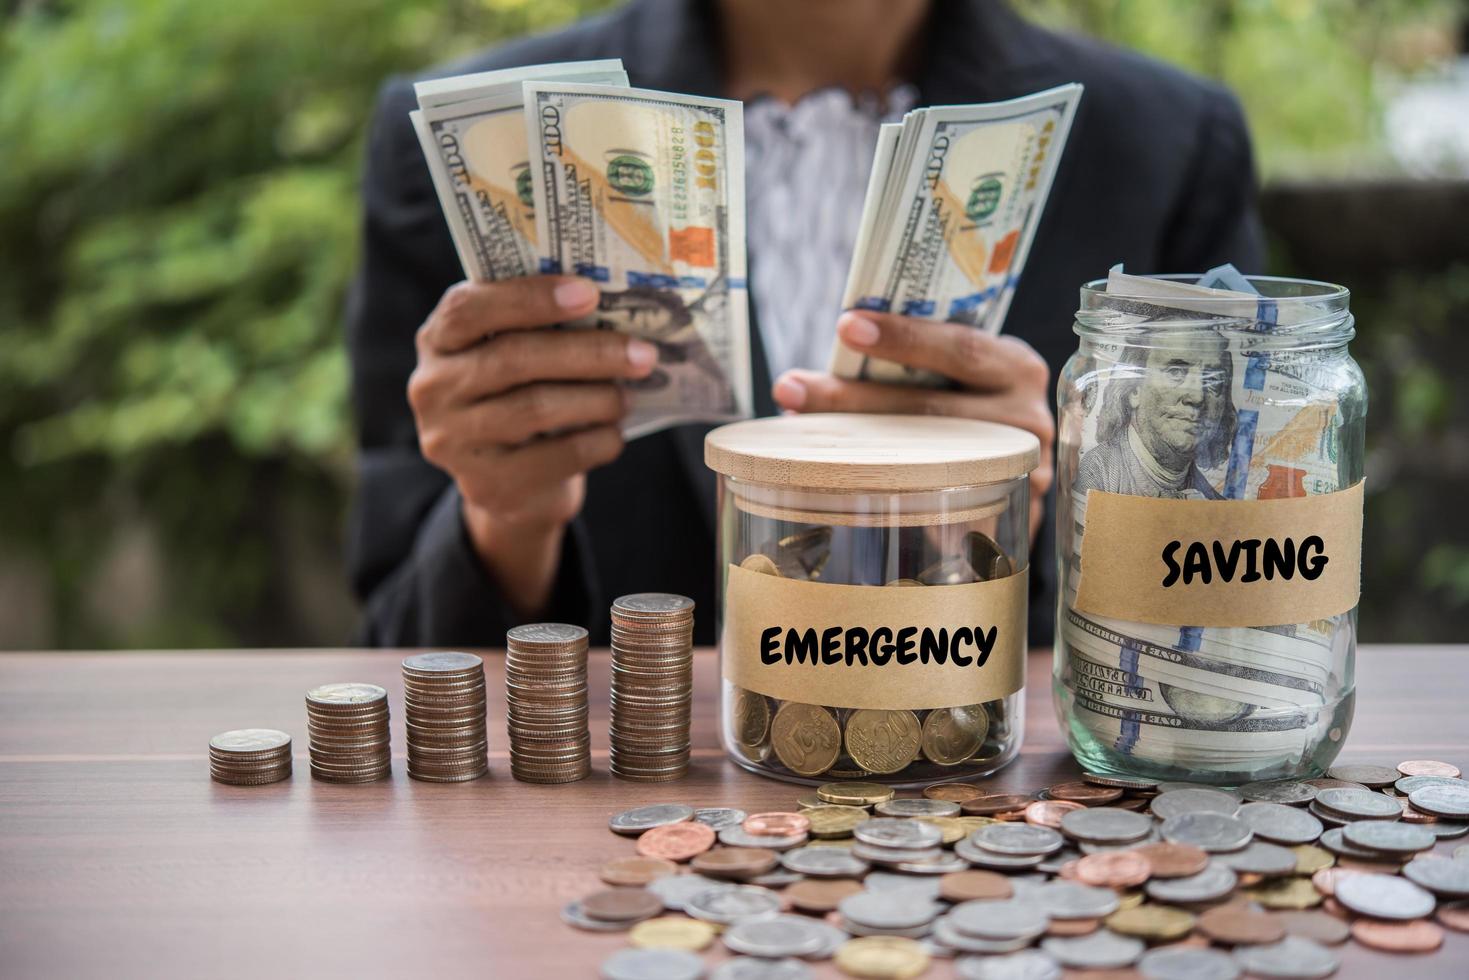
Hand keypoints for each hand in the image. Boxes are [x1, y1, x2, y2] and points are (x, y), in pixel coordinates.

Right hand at [407, 276, 657, 612]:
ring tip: (628, 396)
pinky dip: (597, 441)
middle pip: (514, 358)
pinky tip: (614, 434)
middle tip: (642, 353)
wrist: (510, 484)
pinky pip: (555, 457)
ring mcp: (453, 441)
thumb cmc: (520, 397)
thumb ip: (540, 328)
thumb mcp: (514, 356)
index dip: (529, 297)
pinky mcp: (487, 484)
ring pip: (536, 408)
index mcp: (438, 340)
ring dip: (597, 398)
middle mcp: (433, 389)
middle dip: (588, 351)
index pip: (469, 308)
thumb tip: (613, 305)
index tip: (589, 293)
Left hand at [773, 310, 1054, 533]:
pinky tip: (842, 497)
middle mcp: (1024, 417)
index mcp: (1013, 366)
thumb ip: (911, 369)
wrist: (1017, 469)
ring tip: (795, 436)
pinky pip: (940, 511)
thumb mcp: (957, 379)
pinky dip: (890, 502)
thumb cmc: (967, 407)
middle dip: (852, 399)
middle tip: (791, 388)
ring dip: (854, 451)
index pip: (959, 347)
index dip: (903, 337)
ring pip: (927, 461)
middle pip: (930, 409)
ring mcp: (1020, 470)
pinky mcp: (1003, 514)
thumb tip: (816, 371)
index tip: (845, 326)